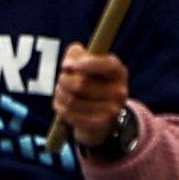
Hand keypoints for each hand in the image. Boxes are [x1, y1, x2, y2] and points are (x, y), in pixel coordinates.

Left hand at [54, 42, 137, 157]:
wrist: (100, 115)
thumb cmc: (91, 81)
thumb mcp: (87, 62)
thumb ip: (77, 54)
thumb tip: (69, 63)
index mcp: (118, 71)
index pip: (105, 65)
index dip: (84, 64)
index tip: (66, 65)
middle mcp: (119, 91)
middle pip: (80, 84)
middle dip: (63, 80)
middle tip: (61, 79)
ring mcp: (112, 111)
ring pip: (72, 100)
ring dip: (59, 94)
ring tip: (60, 91)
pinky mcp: (100, 125)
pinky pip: (70, 114)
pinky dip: (60, 108)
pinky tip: (62, 104)